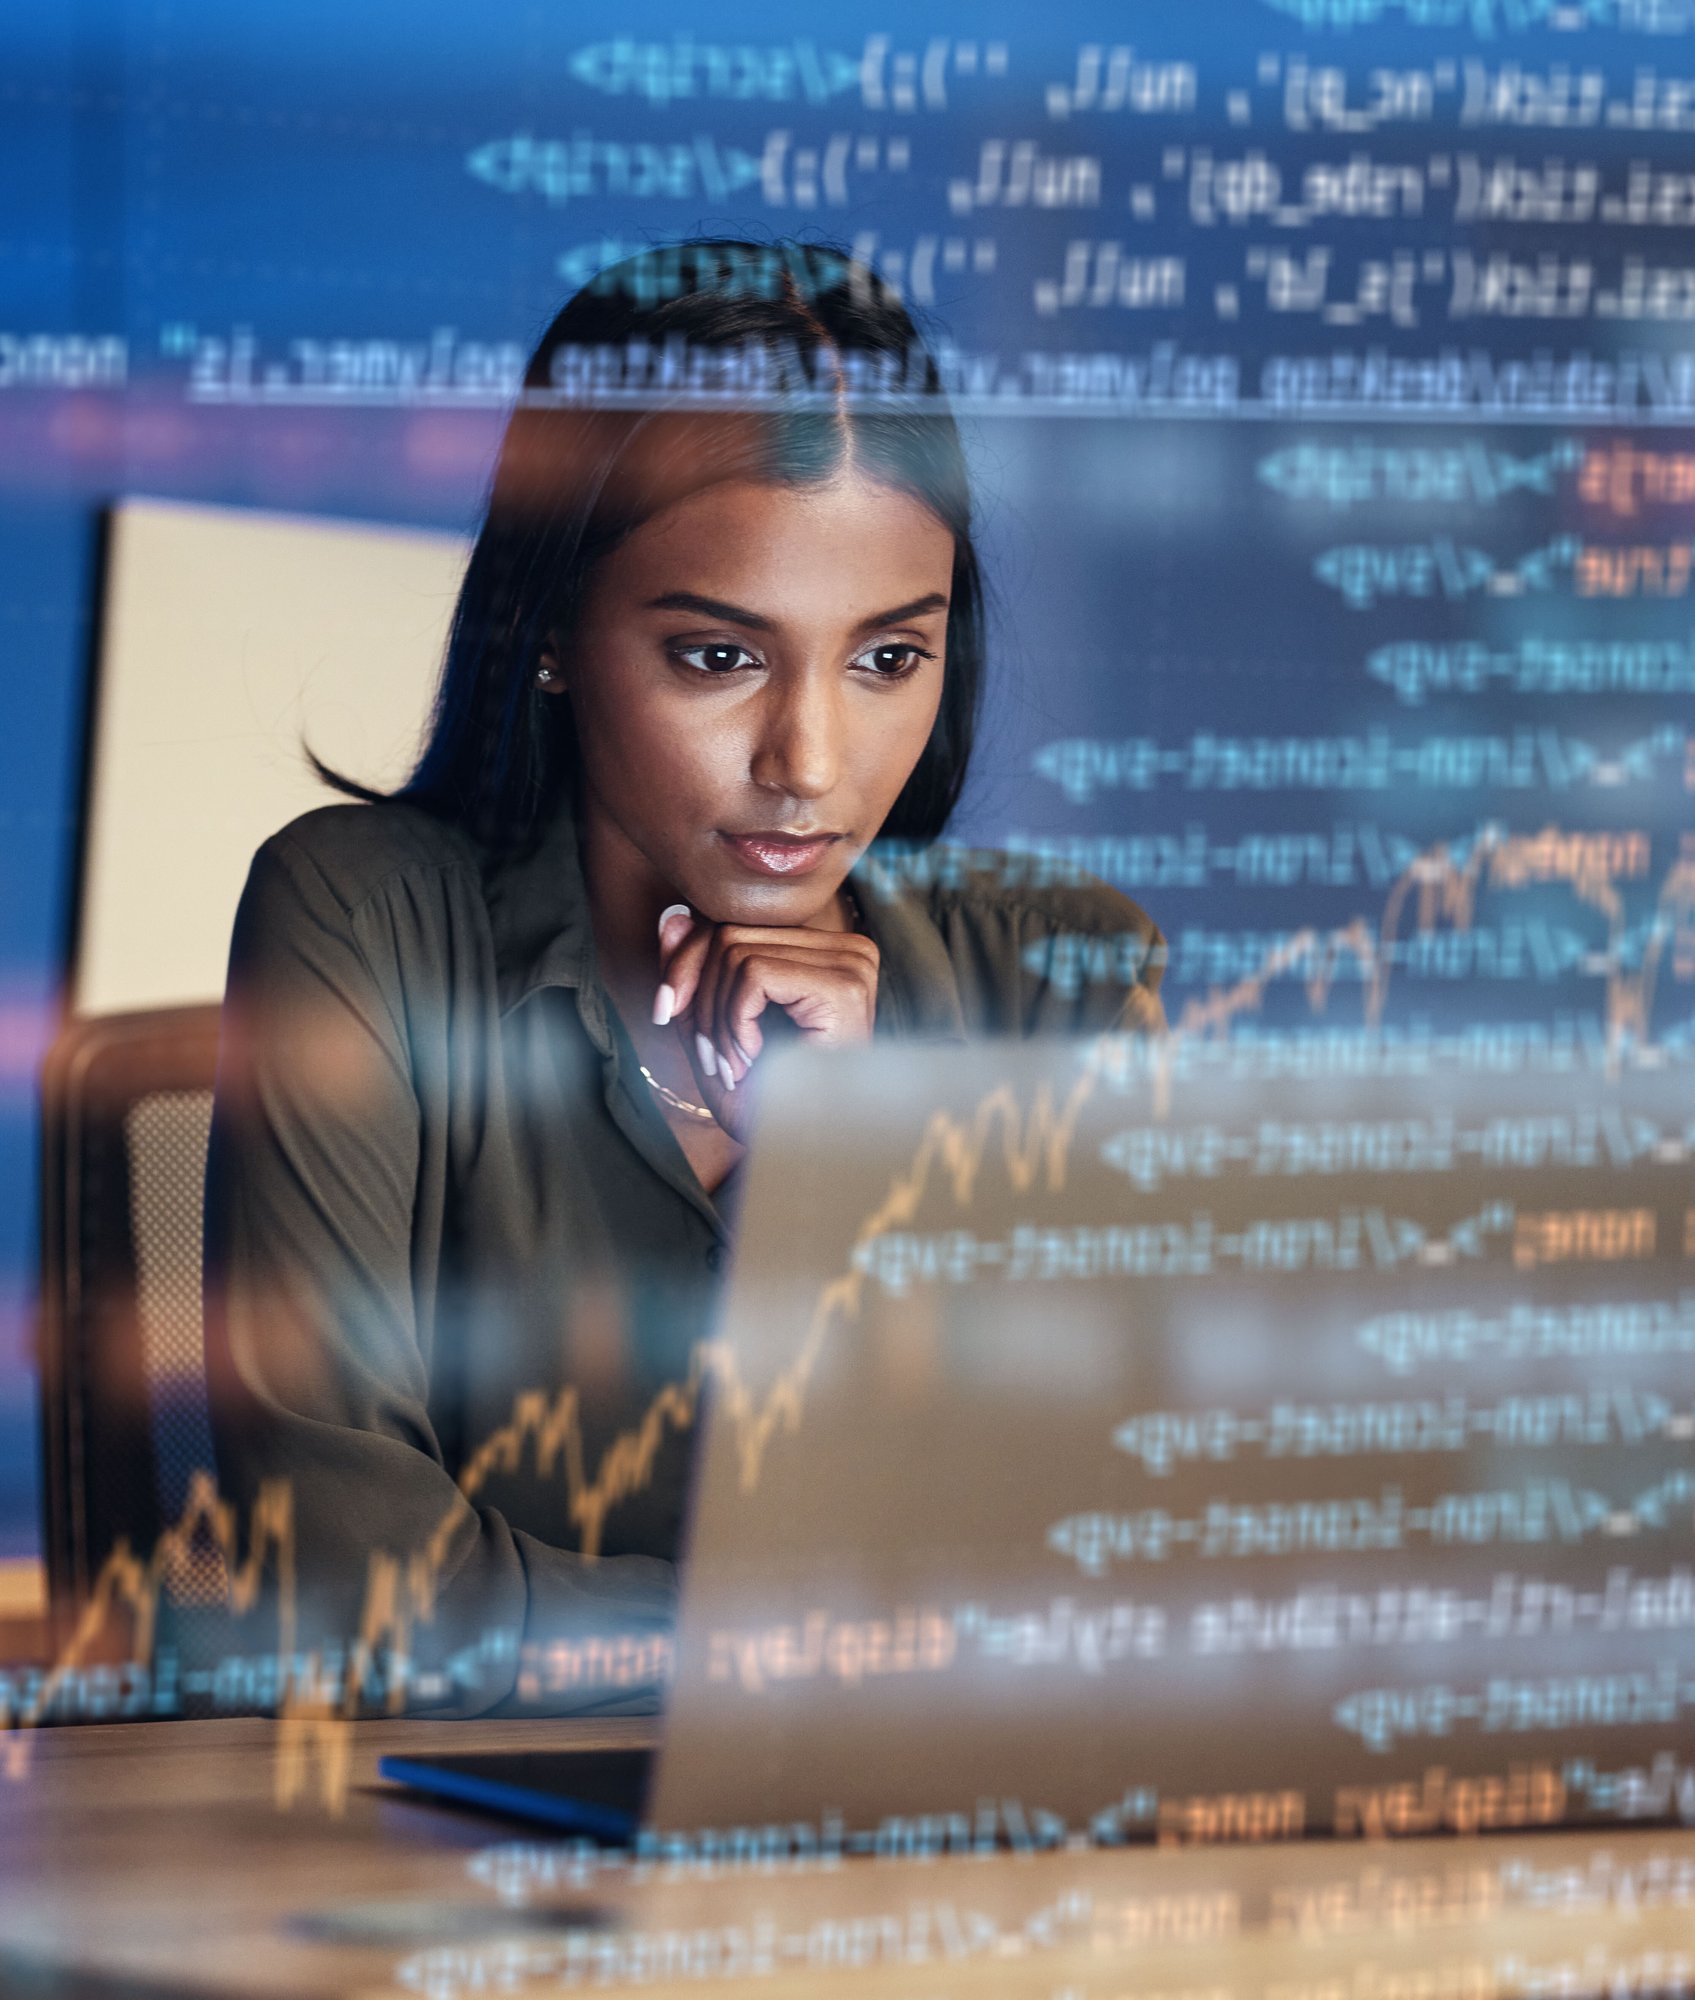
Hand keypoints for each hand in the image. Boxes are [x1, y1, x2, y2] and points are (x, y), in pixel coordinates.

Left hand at [653, 902, 878, 1140]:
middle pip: (728, 934)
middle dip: (699, 999)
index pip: (734, 925)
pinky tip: (752, 1060)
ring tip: (733, 1065)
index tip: (667, 1014)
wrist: (810, 1157)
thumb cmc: (771, 1105)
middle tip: (711, 1057)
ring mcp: (853, 963)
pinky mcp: (844, 985)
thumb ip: (696, 975)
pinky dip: (734, 1022)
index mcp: (827, 954)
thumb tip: (672, 918)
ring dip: (715, 1019)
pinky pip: (752, 974)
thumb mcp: (715, 1030)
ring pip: (734, 952)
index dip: (687, 966)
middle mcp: (849, 949)